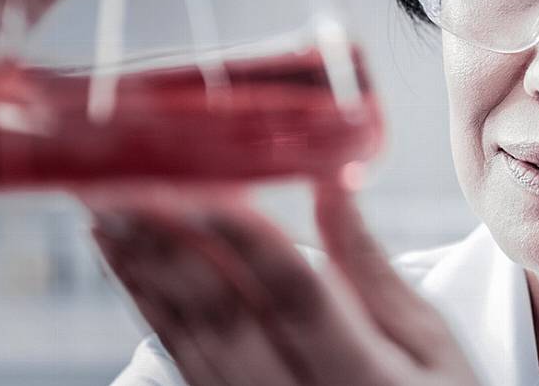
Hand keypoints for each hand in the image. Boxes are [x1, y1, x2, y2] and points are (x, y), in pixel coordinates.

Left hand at [87, 177, 482, 385]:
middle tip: (126, 172)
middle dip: (170, 237)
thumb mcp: (432, 343)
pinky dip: (146, 302)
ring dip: (142, 264)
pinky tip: (123, 258)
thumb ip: (373, 268)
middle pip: (224, 310)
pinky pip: (178, 356)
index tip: (205, 176)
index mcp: (361, 376)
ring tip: (107, 201)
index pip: (295, 294)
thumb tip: (332, 185)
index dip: (245, 235)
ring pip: (188, 333)